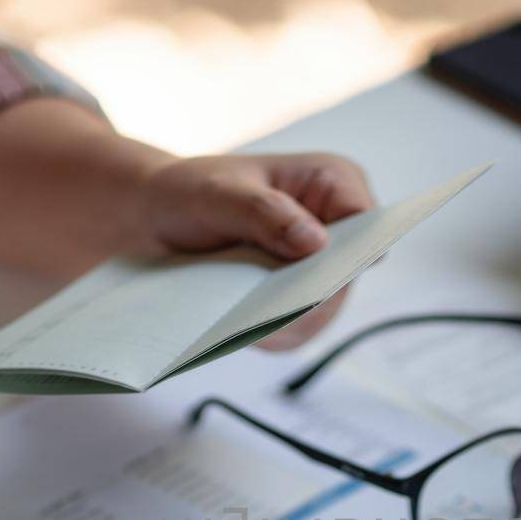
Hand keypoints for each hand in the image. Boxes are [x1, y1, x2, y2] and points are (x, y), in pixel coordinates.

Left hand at [140, 153, 374, 348]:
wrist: (151, 220)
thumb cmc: (189, 191)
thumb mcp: (219, 194)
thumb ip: (266, 214)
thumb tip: (314, 243)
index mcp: (330, 184)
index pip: (369, 224)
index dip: (351, 254)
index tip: (317, 277)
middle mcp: (334, 229)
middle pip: (347, 277)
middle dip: (309, 295)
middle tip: (266, 307)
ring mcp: (316, 270)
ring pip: (324, 311)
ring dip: (285, 319)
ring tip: (242, 315)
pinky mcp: (295, 302)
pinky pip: (297, 331)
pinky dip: (269, 334)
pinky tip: (239, 327)